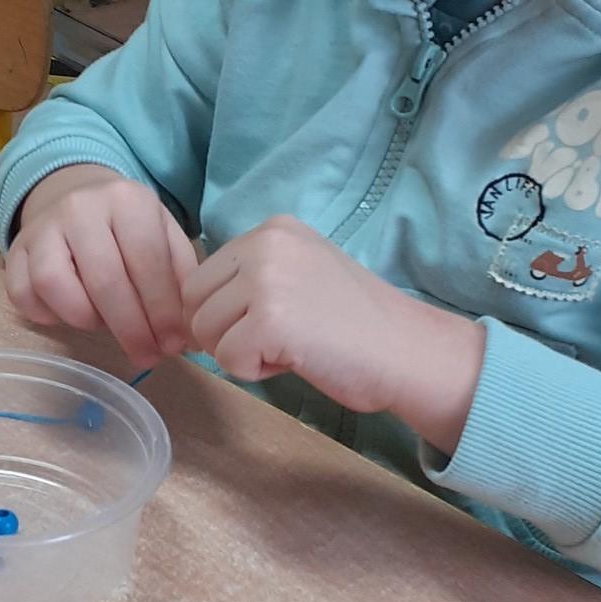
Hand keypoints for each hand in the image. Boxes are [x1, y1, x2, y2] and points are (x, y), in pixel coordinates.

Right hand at [4, 165, 197, 366]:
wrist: (75, 195)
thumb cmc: (129, 227)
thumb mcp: (165, 236)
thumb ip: (181, 278)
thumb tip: (186, 337)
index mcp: (127, 200)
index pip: (148, 261)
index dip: (163, 311)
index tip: (174, 345)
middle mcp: (80, 207)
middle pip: (105, 280)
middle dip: (131, 329)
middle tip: (147, 356)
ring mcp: (42, 228)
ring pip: (55, 285)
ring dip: (85, 320)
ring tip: (105, 328)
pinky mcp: (14, 251)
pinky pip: (23, 295)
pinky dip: (48, 316)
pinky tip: (71, 315)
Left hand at [181, 216, 484, 451]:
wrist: (406, 350)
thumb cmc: (357, 324)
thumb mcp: (302, 274)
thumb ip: (253, 277)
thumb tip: (195, 309)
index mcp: (273, 229)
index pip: (204, 274)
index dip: (222, 312)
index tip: (267, 325)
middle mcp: (266, 244)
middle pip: (194, 300)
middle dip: (222, 333)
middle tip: (275, 342)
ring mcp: (267, 279)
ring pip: (205, 331)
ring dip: (239, 353)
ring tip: (290, 348)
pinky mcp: (269, 320)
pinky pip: (227, 359)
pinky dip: (255, 372)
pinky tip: (295, 360)